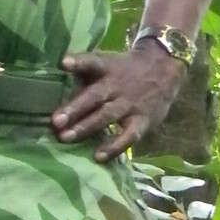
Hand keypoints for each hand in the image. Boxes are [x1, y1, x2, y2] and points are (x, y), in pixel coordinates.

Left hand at [53, 39, 184, 160]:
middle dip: (75, 108)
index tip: (64, 63)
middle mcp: (117, 85)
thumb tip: (56, 82)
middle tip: (55, 122)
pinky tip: (98, 157)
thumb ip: (86, 74)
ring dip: (86, 127)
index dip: (79, 62)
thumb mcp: (109, 63)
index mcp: (107, 68)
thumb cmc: (125, 70)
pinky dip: (113, 147)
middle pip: (95, 96)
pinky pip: (127, 137)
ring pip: (106, 116)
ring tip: (66, 138)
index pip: (93, 62)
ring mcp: (130, 104)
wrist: (164, 70)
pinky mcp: (142, 121)